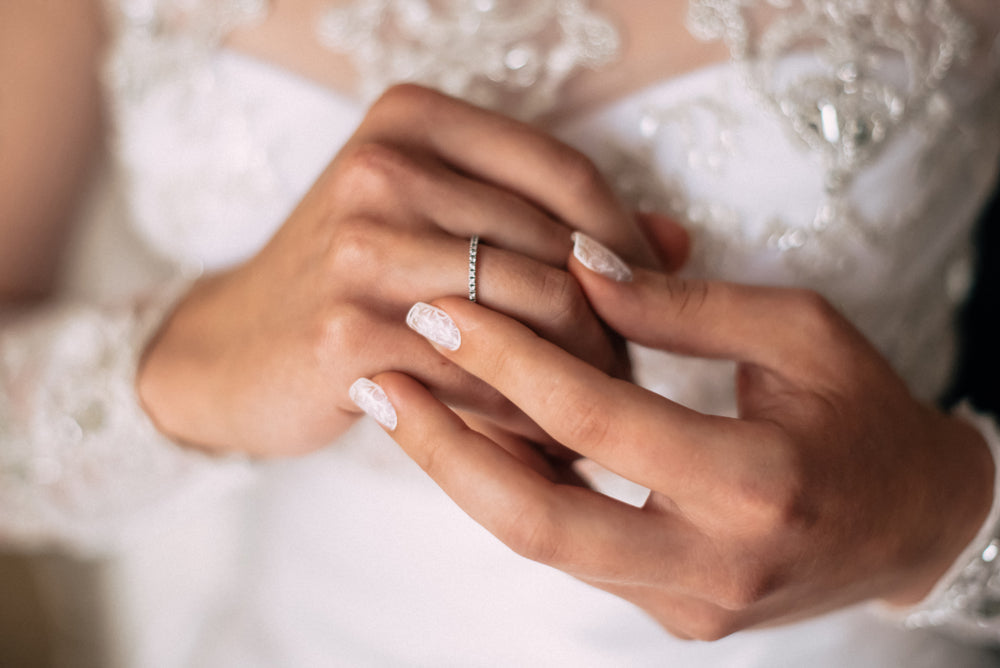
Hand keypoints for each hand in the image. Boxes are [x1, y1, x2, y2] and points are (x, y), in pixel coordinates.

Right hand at [137, 84, 676, 455]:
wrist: (231, 351)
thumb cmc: (351, 285)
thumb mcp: (438, 224)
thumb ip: (548, 220)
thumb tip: (675, 244)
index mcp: (411, 120)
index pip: (568, 176)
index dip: (625, 248)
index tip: (643, 301)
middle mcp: (383, 169)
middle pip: (560, 251)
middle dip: (612, 326)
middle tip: (623, 372)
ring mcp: (360, 249)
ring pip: (536, 316)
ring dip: (582, 376)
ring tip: (592, 407)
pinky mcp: (348, 331)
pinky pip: (487, 378)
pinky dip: (530, 417)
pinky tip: (541, 438)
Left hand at [361, 233, 993, 638]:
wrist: (914, 523)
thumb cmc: (866, 414)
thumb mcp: (797, 331)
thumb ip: (681, 305)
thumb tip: (576, 267)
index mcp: (757, 483)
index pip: (596, 418)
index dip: (509, 358)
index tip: (442, 307)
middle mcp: (714, 565)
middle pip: (538, 519)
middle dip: (442, 449)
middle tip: (378, 380)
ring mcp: (687, 603)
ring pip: (541, 544)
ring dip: (462, 473)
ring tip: (400, 404)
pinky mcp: (671, 611)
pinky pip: (568, 549)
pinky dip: (513, 492)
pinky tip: (468, 437)